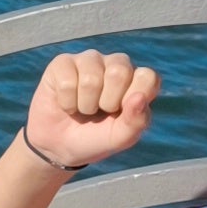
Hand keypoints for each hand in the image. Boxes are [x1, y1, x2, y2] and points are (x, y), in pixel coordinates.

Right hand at [21, 48, 157, 169]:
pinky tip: (66, 104)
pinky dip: (67, 103)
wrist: (59, 146)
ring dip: (85, 105)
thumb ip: (136, 121)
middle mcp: (115, 64)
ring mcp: (89, 60)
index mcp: (137, 79)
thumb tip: (139, 98)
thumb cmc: (95, 139)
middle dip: (107, 102)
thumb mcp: (120, 138)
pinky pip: (67, 82)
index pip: (147, 77)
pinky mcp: (63, 63)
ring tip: (82, 109)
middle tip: (100, 111)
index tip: (122, 114)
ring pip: (91, 79)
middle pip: (119, 72)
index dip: (134, 100)